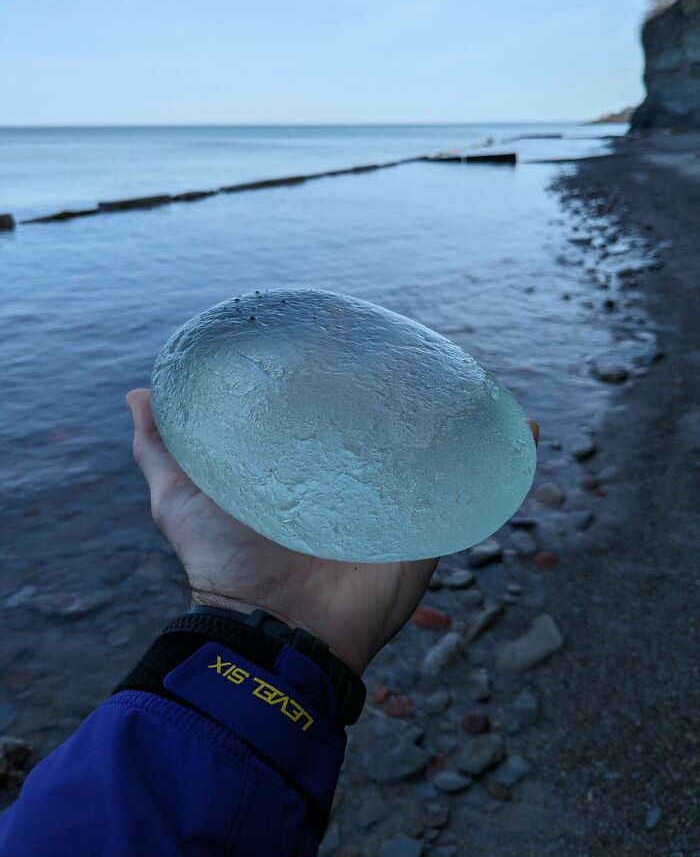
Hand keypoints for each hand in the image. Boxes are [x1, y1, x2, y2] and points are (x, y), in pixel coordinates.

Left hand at [127, 388, 538, 675]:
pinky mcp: (425, 532)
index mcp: (310, 473)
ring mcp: (395, 507)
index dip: (352, 384)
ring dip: (468, 422)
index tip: (358, 340)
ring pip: (441, 456)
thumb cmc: (225, 567)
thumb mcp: (182, 497)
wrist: (269, 633)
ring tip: (483, 384)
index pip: (339, 420)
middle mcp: (356, 486)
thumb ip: (161, 450)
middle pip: (396, 433)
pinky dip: (505, 460)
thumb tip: (139, 394)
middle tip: (428, 358)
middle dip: (418, 399)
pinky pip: (473, 493)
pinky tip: (523, 426)